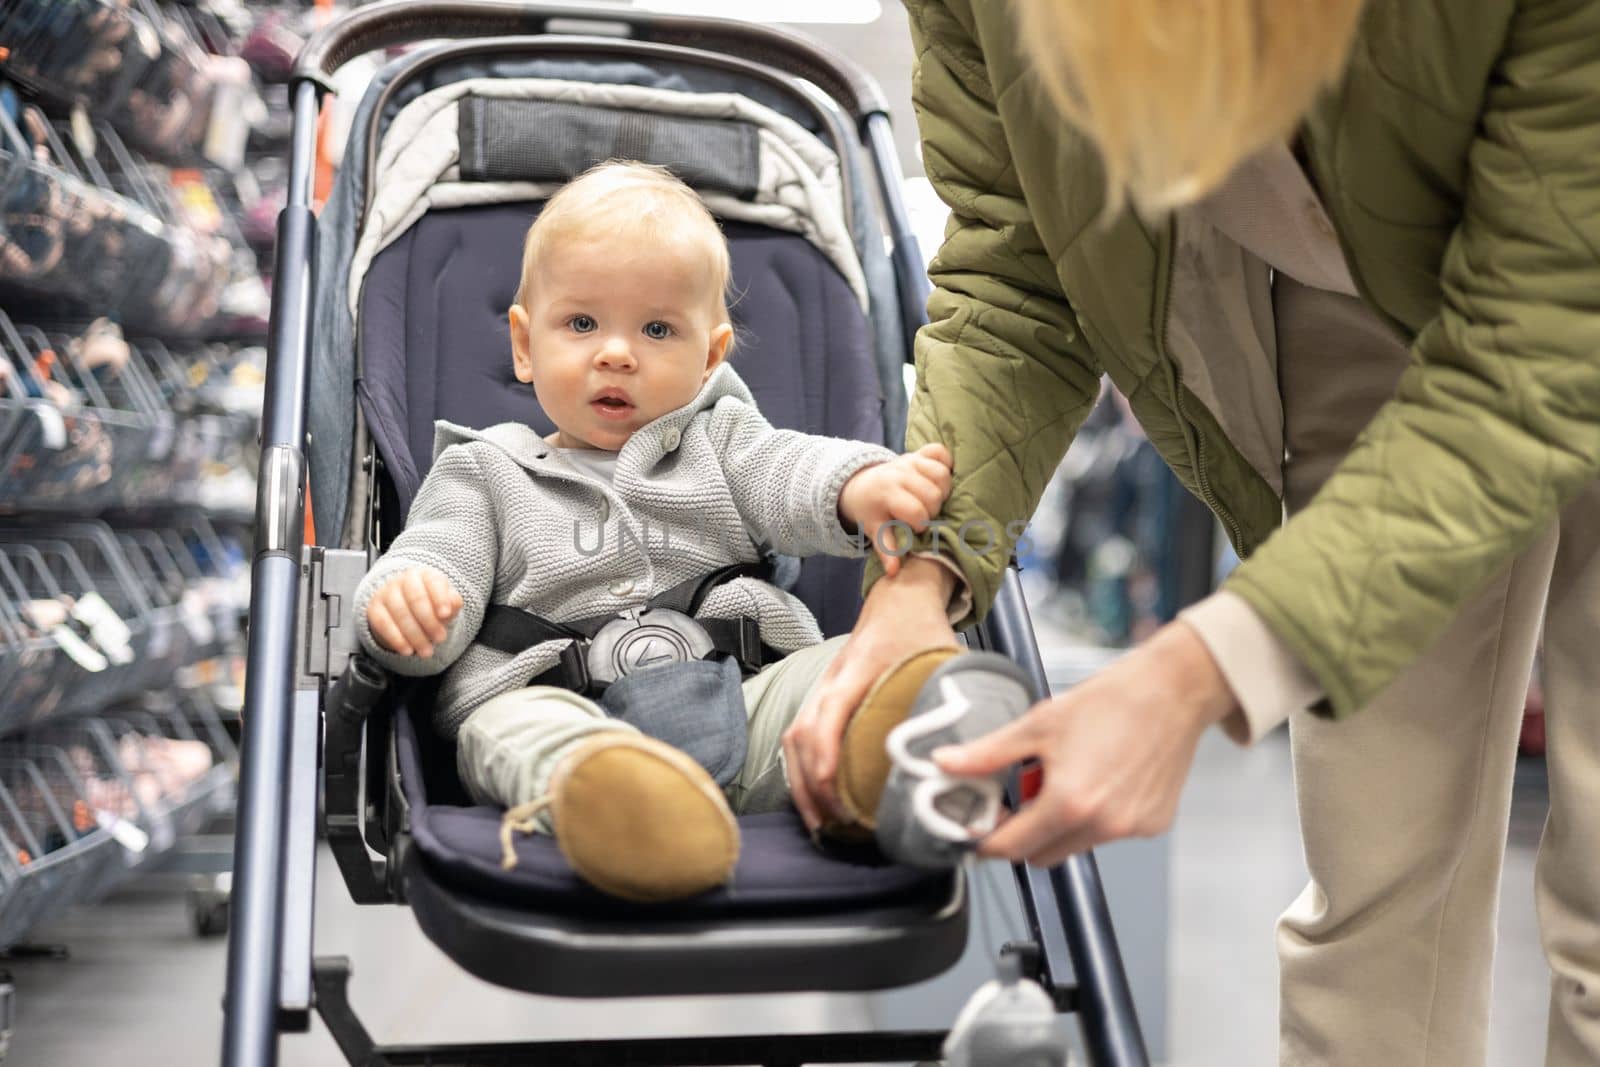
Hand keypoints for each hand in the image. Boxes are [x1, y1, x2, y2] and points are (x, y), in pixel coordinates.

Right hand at [366, 566, 462, 657]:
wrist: (406, 608)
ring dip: (414, 635)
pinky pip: (383, 623)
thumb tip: (453, 604)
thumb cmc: (431, 604)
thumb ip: (453, 603)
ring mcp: (387, 592)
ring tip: (426, 651)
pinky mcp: (374, 608)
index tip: (446, 615)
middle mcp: (405, 579)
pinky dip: (396, 639)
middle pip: (416, 598)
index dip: (440, 598)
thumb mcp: (446, 603)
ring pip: (400, 612)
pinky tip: (407, 650)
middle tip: (440, 639)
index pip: (433, 582)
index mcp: (426, 575)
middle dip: (429, 622)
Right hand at [783, 555, 959, 831]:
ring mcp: (822, 687)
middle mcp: (831, 680)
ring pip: (793, 738)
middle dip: (808, 783)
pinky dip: (802, 769)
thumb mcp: (944, 654)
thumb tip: (977, 745)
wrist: (899, 596)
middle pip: (799, 734)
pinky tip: (817, 795)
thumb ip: (958, 695)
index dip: (825, 752)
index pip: (829, 712)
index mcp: (857, 669)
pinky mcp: (822, 696)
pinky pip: (798, 736)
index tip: (831, 787)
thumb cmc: (920, 625)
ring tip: (819, 821)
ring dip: (800, 782)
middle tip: (830, 824)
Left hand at [838, 443, 953, 576]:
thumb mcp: (874, 529)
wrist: (862, 485)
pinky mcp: (918, 452)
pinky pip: (940, 452)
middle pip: (934, 494)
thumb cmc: (872, 511)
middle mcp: (899, 473)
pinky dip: (945, 464)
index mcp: (887, 493)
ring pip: (942, 474)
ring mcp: (910, 460)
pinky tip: (938, 479)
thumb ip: (887, 548)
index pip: (917, 510)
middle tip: (925, 515)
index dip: (921, 524)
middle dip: (933, 509)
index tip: (915, 528)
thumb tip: (894, 572)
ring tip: (933, 500)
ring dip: (943, 490)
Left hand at [933, 622, 1239, 865]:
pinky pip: (1108, 835)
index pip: (1011, 848)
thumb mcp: (1037, 725)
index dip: (987, 840)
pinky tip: (1100, 780)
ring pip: (1075, 846)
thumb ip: (987, 754)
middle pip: (1042, 856)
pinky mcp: (1153, 825)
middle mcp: (1102, 826)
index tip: (978, 826)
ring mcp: (1130, 830)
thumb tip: (944, 764)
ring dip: (1059, 826)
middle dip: (1023, 835)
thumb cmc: (1109, 702)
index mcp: (1068, 804)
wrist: (1172, 692)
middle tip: (1020, 797)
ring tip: (1065, 777)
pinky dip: (1095, 818)